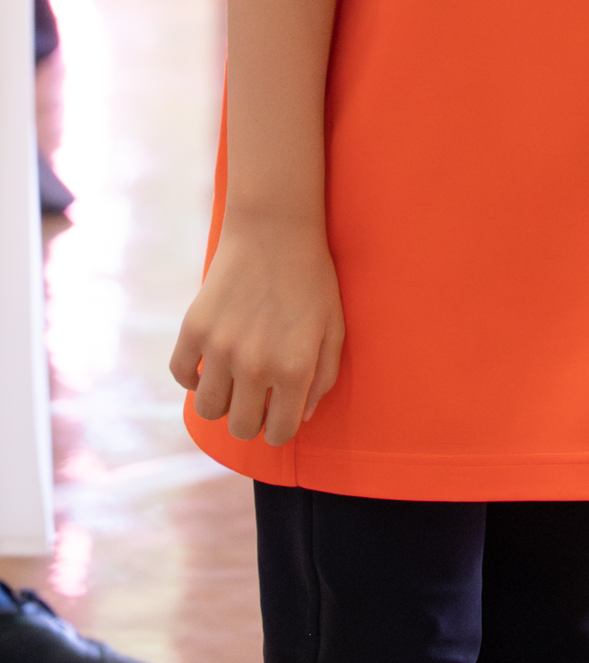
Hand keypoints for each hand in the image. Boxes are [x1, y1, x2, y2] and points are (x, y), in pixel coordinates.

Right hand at [170, 215, 345, 445]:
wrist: (275, 229)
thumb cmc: (312, 279)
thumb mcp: (333, 328)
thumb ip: (324, 378)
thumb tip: (300, 416)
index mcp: (294, 368)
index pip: (278, 433)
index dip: (279, 427)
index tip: (278, 412)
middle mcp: (254, 365)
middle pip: (240, 427)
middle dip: (251, 419)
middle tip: (257, 396)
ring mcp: (220, 347)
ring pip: (208, 408)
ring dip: (221, 401)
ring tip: (233, 380)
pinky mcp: (194, 328)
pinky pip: (182, 375)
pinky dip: (192, 376)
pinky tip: (210, 363)